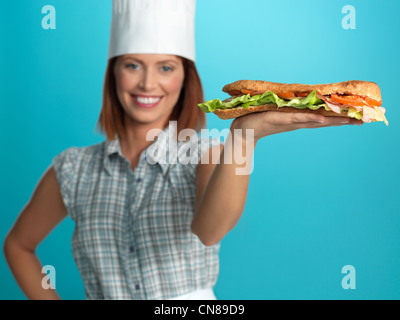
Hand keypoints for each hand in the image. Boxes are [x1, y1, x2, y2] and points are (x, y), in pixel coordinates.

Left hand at [230, 111, 362, 142]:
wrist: (242, 130)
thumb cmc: (259, 119)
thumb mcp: (279, 112)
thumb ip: (290, 108)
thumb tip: (300, 99)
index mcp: (299, 120)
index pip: (324, 118)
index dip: (341, 117)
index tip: (360, 116)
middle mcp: (297, 122)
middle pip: (325, 121)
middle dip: (345, 120)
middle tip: (365, 120)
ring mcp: (289, 121)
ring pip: (315, 120)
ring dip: (333, 120)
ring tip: (351, 120)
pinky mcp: (278, 119)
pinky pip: (297, 119)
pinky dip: (309, 119)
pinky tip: (322, 119)